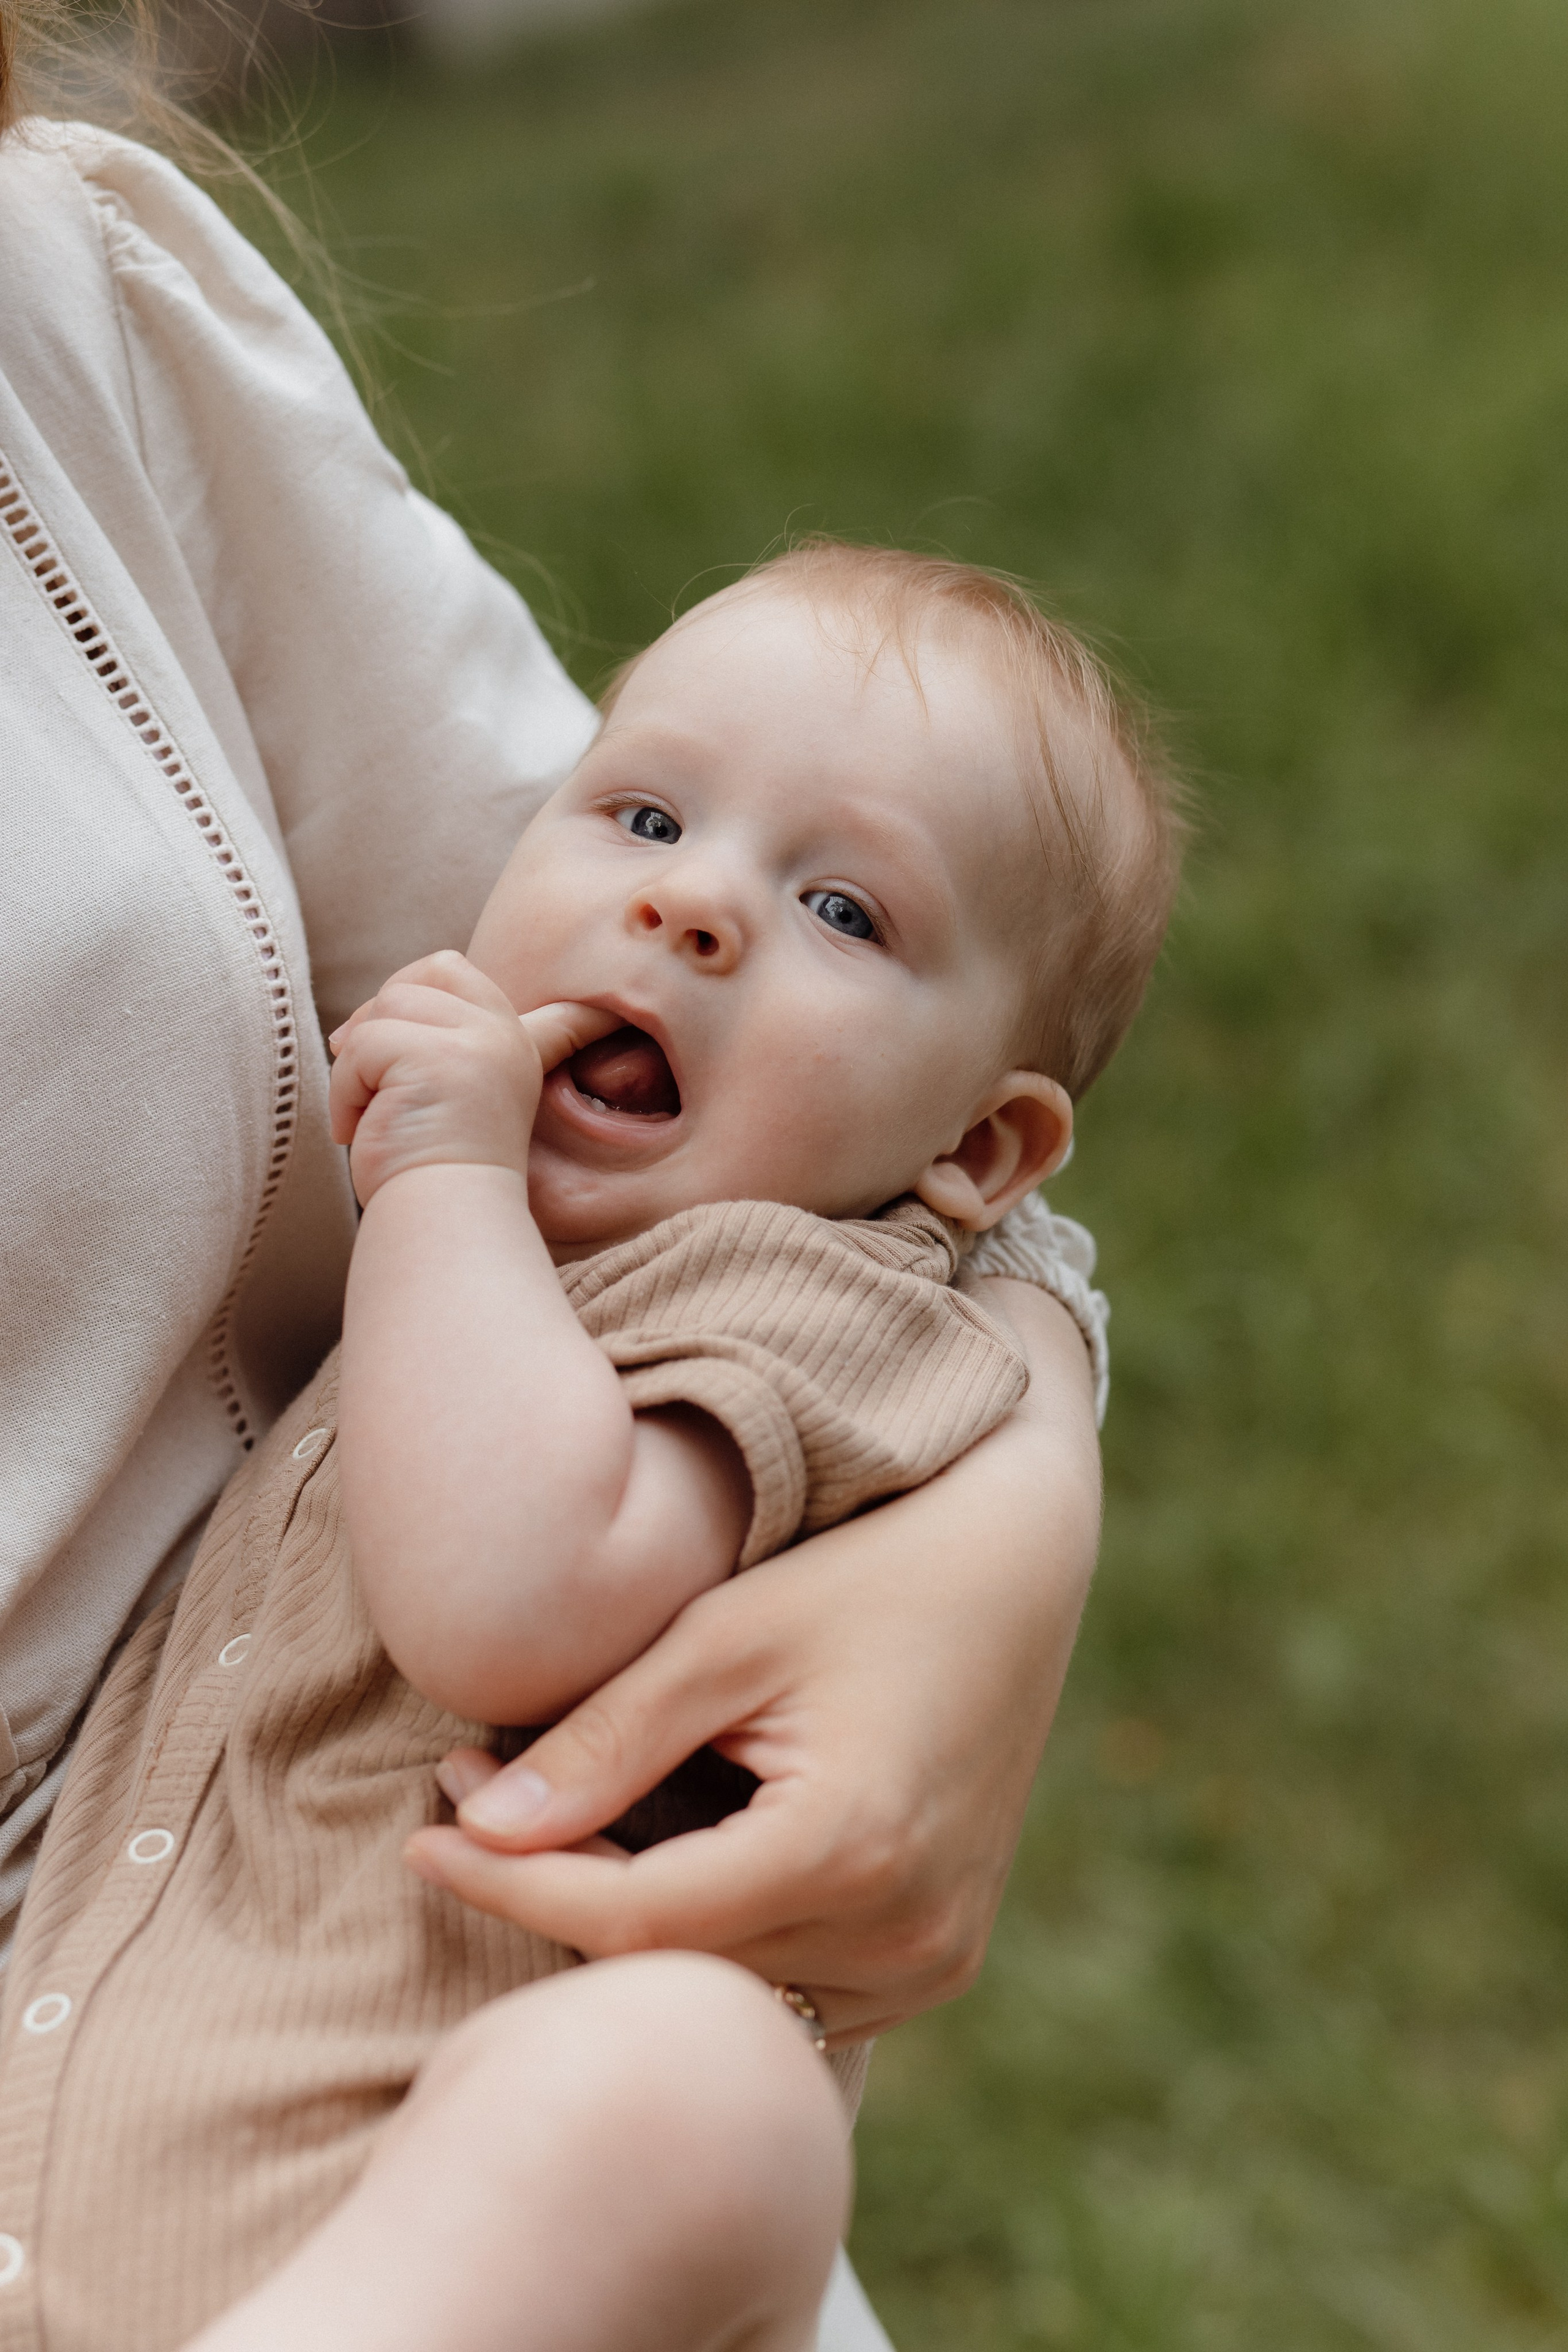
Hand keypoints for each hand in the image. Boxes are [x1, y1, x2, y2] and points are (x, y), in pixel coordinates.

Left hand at [328, 951, 616, 1206]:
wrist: (448, 1221)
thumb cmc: (436, 1170)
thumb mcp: (447, 1093)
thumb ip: (433, 1047)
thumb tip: (352, 1024)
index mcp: (508, 1039)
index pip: (460, 973)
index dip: (423, 978)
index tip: (445, 1009)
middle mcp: (500, 1034)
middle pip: (412, 981)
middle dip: (375, 1025)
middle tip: (369, 1083)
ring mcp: (477, 1044)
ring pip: (381, 1012)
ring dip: (356, 1069)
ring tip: (373, 1117)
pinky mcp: (437, 1059)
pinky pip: (361, 1047)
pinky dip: (346, 1092)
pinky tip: (362, 1129)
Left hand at [405, 1284, 1100, 2043]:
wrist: (1020, 1564)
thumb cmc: (869, 1572)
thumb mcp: (729, 1636)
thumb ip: (608, 1740)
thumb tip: (484, 1830)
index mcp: (852, 1850)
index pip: (633, 1919)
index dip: (511, 1886)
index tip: (421, 1837)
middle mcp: (905, 1934)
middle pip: (674, 1967)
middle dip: (556, 1897)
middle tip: (474, 1805)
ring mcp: (933, 1958)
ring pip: (728, 1991)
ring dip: (632, 1929)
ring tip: (550, 1829)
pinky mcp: (942, 1955)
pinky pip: (793, 1984)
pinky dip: (712, 1941)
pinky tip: (656, 1863)